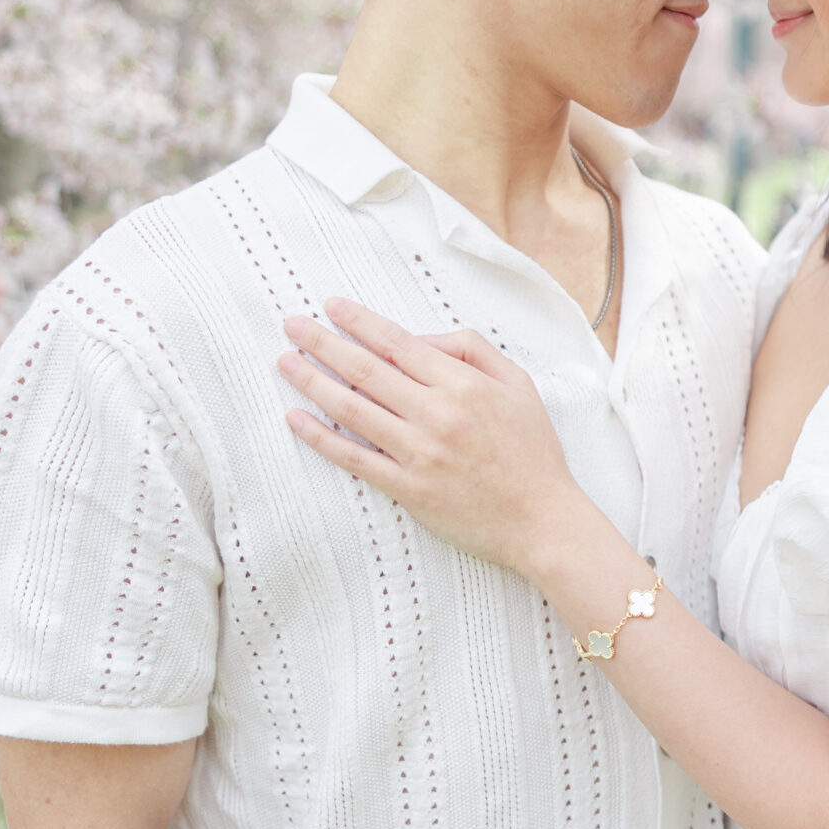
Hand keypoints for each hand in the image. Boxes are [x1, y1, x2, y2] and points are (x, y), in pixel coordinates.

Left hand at [278, 298, 576, 574]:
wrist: (543, 521)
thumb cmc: (532, 452)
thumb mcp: (518, 384)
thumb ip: (472, 350)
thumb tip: (420, 338)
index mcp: (463, 385)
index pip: (398, 343)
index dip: (360, 322)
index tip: (330, 306)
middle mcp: (437, 415)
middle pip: (366, 369)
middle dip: (323, 342)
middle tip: (291, 325)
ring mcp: (419, 454)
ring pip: (353, 409)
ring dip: (312, 382)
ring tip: (285, 362)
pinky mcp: (409, 489)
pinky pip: (355, 458)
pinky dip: (321, 439)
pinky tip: (296, 420)